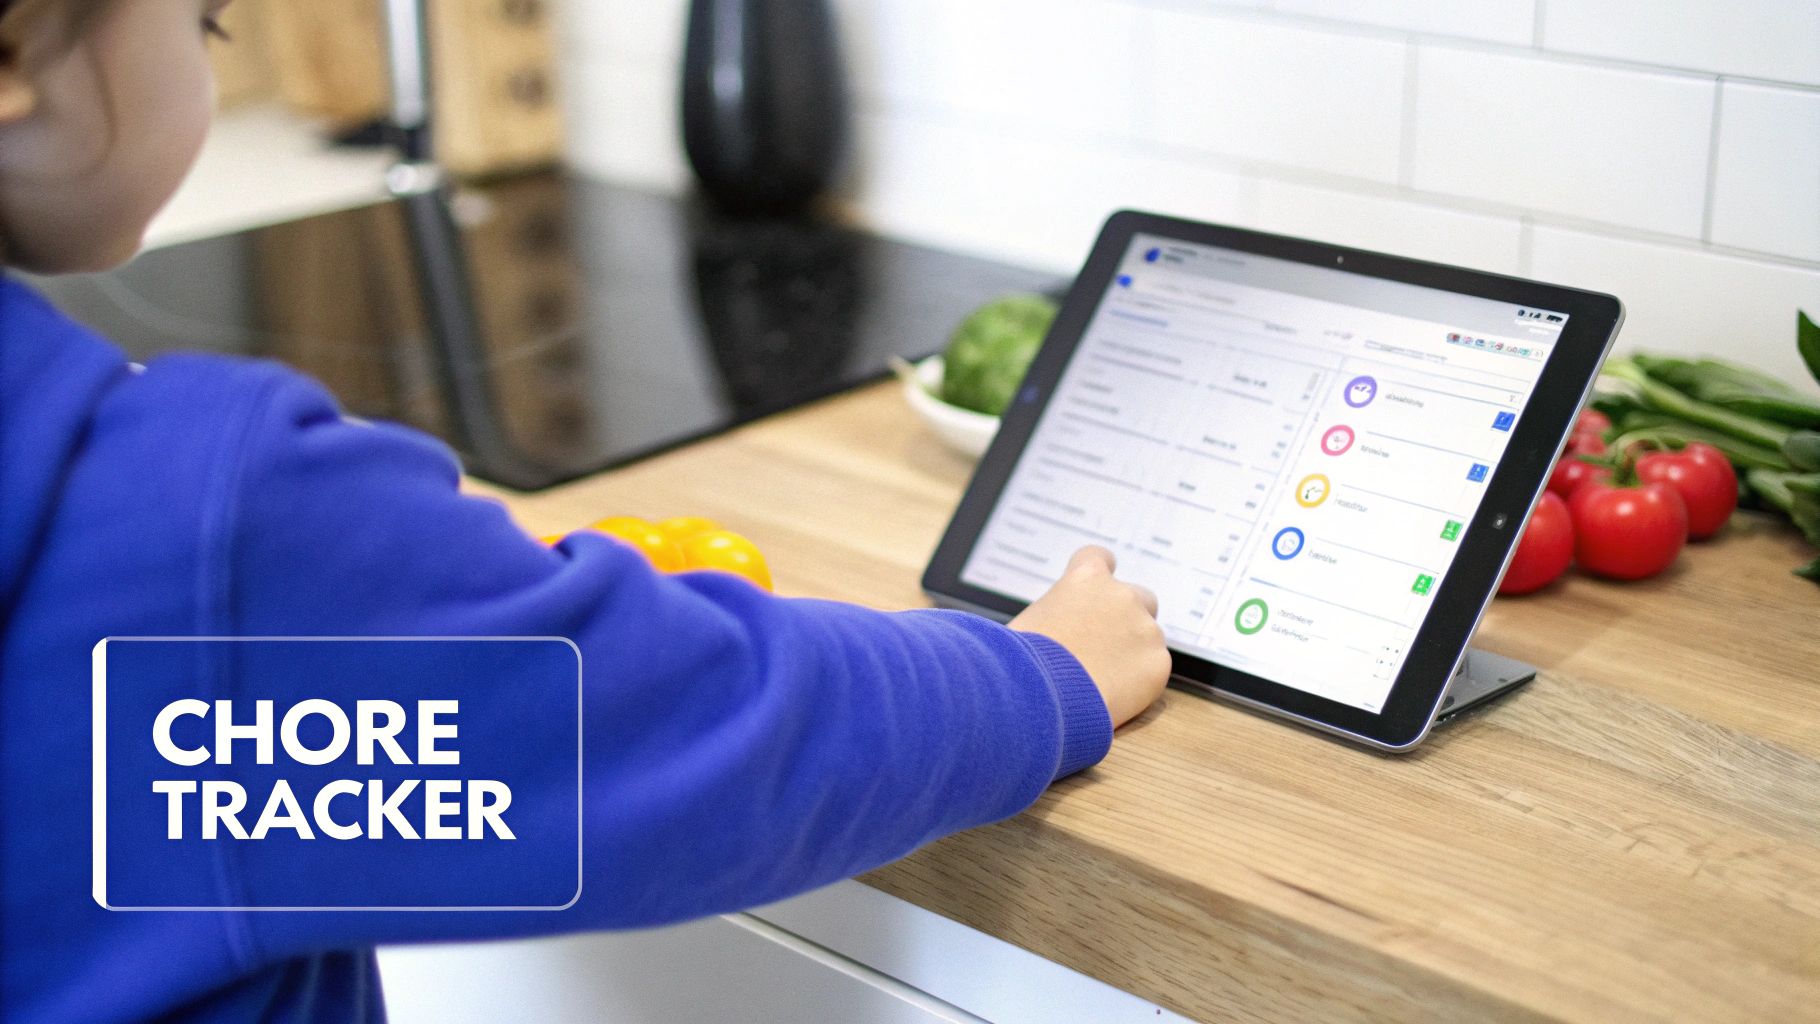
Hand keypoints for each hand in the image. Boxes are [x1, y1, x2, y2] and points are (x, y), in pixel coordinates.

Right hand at [1010, 546, 1168, 726]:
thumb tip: (1054, 630)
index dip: (1096, 578)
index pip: (1100, 558)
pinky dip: (1139, 682)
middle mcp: (1121, 596)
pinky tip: (1113, 695)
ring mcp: (1145, 629)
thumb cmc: (1024, 660)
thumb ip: (1055, 615)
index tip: (1093, 595)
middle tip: (1103, 647)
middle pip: (1138, 598)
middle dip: (1125, 619)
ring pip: (1148, 637)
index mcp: (1086, 578)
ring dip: (1132, 652)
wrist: (1040, 697)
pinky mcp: (1158, 663)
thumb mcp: (1029, 622)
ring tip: (1103, 680)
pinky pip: (1153, 670)